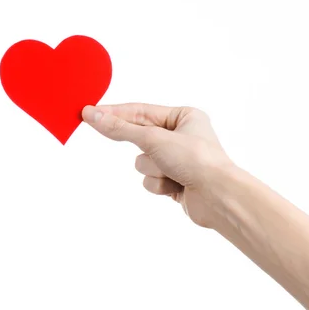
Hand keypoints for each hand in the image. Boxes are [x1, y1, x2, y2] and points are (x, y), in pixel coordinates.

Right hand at [82, 103, 234, 228]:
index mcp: (184, 117)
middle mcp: (181, 136)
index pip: (140, 111)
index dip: (113, 112)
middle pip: (139, 137)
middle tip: (94, 125)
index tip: (89, 112)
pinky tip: (175, 188)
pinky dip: (158, 184)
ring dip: (152, 169)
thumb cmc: (197, 161)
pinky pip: (150, 179)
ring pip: (143, 162)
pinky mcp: (175, 181)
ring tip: (171, 172)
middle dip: (140, 146)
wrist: (218, 198)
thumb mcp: (153, 139)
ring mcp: (178, 160)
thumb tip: (94, 115)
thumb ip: (120, 129)